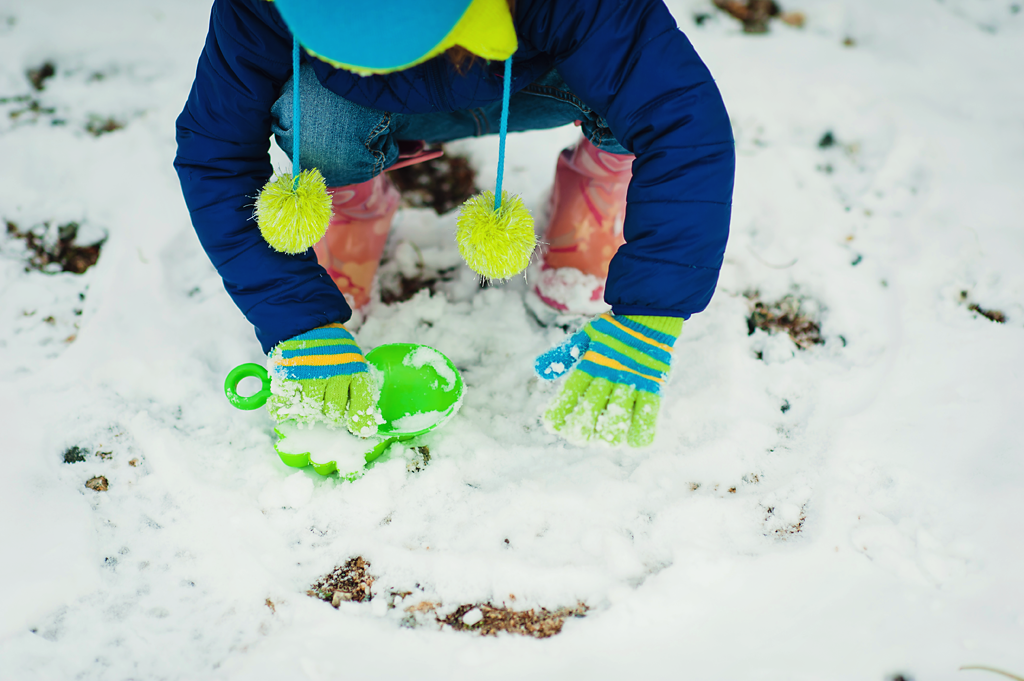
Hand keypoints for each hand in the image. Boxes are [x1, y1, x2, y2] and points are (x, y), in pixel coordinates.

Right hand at [267, 323, 382, 436]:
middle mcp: (333, 372)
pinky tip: (286, 407)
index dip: (360, 420)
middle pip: (332, 411)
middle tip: (328, 407)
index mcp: (354, 369)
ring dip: (309, 411)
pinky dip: (282, 410)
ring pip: (309, 409)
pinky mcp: (285, 374)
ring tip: (311, 401)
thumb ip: (357, 391)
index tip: (359, 430)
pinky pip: (282, 404)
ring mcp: (308, 374)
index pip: (361, 401)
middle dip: (331, 415)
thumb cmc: (334, 350)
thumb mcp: (353, 363)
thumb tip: (363, 428)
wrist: (307, 323)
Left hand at [535, 313, 682, 446]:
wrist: (650, 314)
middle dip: (579, 430)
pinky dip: (638, 434)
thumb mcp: (586, 337)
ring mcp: (634, 381)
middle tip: (578, 434)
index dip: (558, 414)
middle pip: (589, 413)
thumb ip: (563, 356)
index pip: (569, 393)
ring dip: (607, 436)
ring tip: (603, 437)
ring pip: (616, 422)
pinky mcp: (654, 387)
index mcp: (592, 362)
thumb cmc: (615, 329)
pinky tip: (630, 438)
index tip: (553, 424)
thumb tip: (539, 370)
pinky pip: (647, 419)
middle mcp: (610, 373)